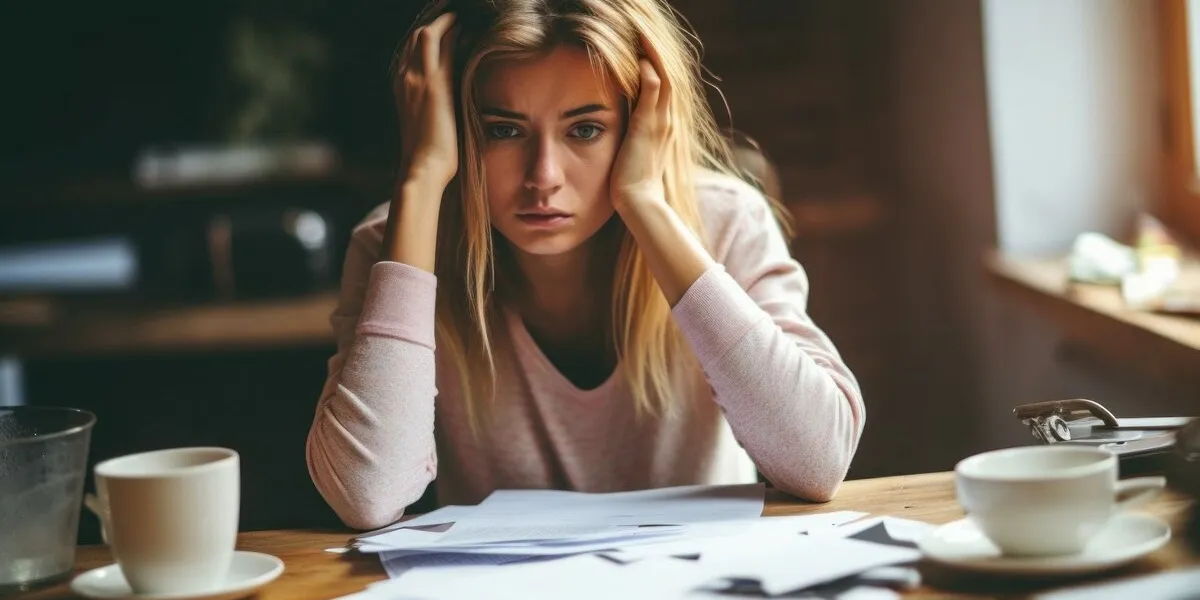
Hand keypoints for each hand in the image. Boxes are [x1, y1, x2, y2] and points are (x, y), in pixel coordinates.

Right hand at [394, 12, 458, 188]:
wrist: (423, 169)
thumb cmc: (430, 154)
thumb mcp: (427, 122)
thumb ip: (434, 103)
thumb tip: (450, 97)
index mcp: (401, 87)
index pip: (411, 49)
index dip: (427, 33)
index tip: (445, 26)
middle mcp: (404, 78)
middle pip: (416, 36)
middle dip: (435, 19)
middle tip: (453, 10)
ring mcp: (417, 80)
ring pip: (425, 34)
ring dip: (444, 19)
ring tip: (461, 12)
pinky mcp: (434, 84)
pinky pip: (441, 45)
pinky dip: (452, 30)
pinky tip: (465, 25)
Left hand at [611, 36, 671, 212]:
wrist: (639, 203)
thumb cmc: (632, 184)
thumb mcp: (635, 155)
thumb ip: (635, 139)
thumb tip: (625, 133)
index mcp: (665, 127)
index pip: (664, 88)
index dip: (657, 67)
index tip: (644, 49)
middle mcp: (668, 121)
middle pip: (669, 77)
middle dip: (657, 53)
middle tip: (644, 32)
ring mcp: (661, 123)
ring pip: (665, 78)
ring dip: (654, 54)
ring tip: (643, 34)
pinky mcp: (647, 127)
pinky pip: (653, 91)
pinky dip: (649, 72)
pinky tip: (640, 58)